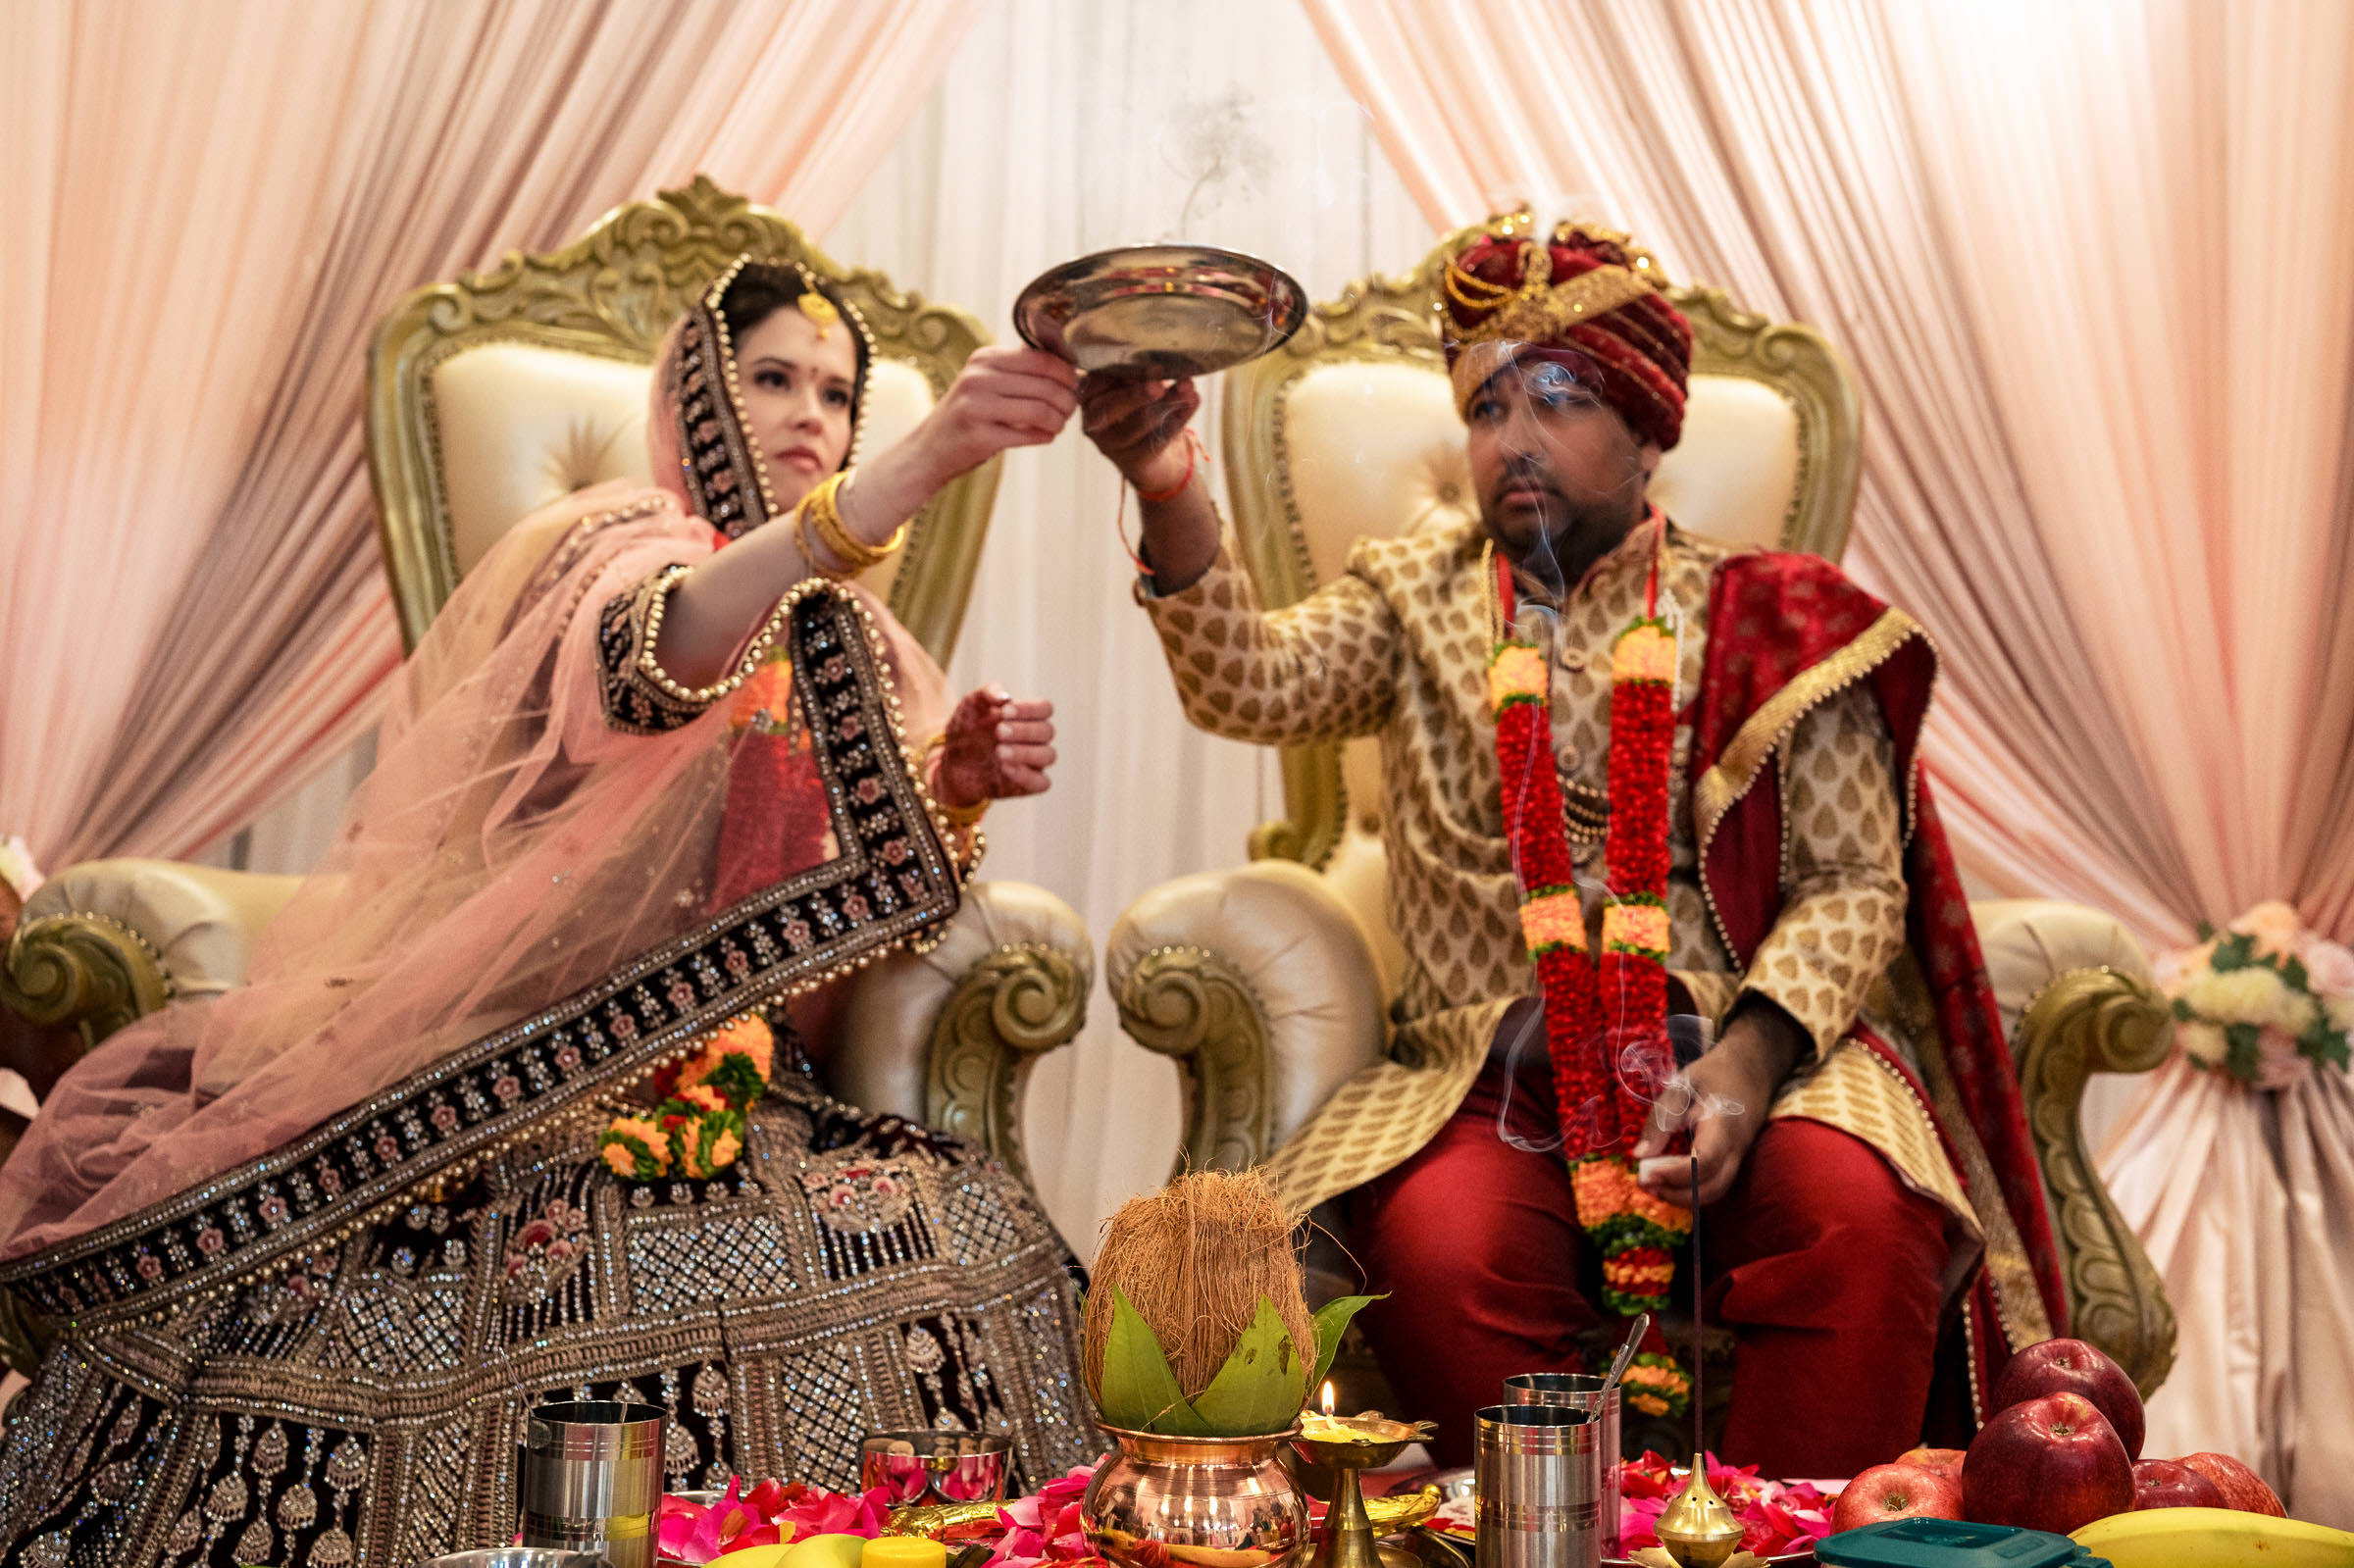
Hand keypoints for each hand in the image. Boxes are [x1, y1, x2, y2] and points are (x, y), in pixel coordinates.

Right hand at [906, 347, 1079, 487]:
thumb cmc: (967, 414)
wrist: (929, 449)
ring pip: (1040, 410)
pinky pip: (1028, 435)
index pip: (1040, 359)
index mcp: (983, 359)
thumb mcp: (985, 381)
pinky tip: (1046, 436)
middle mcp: (978, 378)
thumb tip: (1069, 367)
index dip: (1066, 373)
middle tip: (1070, 410)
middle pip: (1045, 384)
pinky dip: (1044, 436)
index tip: (1075, 385)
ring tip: (1058, 425)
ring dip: (1058, 421)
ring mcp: (976, 407)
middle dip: (1067, 400)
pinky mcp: (980, 436)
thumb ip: (1019, 371)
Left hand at [936, 686, 1055, 806]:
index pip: (1045, 709)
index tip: (1004, 711)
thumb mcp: (971, 705)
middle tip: (999, 731)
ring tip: (999, 751)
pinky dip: (1027, 775)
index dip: (1029, 709)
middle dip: (1023, 730)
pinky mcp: (1028, 785)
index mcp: (1028, 716)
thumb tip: (1005, 696)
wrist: (952, 761)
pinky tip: (1005, 767)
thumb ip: (987, 693)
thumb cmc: (966, 730)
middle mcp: (1036, 739)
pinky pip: (1042, 783)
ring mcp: (1034, 762)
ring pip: (1048, 755)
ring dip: (1025, 752)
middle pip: (1047, 731)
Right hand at [1079, 375, 1200, 490]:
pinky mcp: (1134, 460)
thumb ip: (1138, 375)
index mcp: (1089, 396)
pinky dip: (1180, 416)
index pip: (1099, 381)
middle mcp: (1094, 421)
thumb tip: (1159, 363)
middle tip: (1158, 386)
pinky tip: (1193, 401)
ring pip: (1138, 422)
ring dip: (1167, 402)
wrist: (1151, 457)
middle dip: (1137, 394)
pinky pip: (1159, 437)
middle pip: (1112, 406)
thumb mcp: (1132, 387)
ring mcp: (1113, 444)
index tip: (1148, 364)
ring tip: (1187, 387)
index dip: (1124, 372)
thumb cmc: (1138, 411)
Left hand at [1630, 1002, 1808, 1207]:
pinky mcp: (1735, 1160)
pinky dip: (1693, 1189)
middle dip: (1677, 1194)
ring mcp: (1740, 1156)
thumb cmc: (1714, 1073)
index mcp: (1723, 1124)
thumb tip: (1640, 1155)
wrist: (1753, 1068)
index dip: (1675, 1173)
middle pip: (1713, 1187)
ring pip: (1716, 1191)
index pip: (1703, 1161)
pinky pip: (1717, 1183)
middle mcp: (1736, 1147)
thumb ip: (1661, 1119)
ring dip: (1684, 1196)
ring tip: (1652, 1185)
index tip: (1645, 1172)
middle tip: (1644, 1184)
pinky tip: (1669, 1180)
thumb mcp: (1681, 1085)